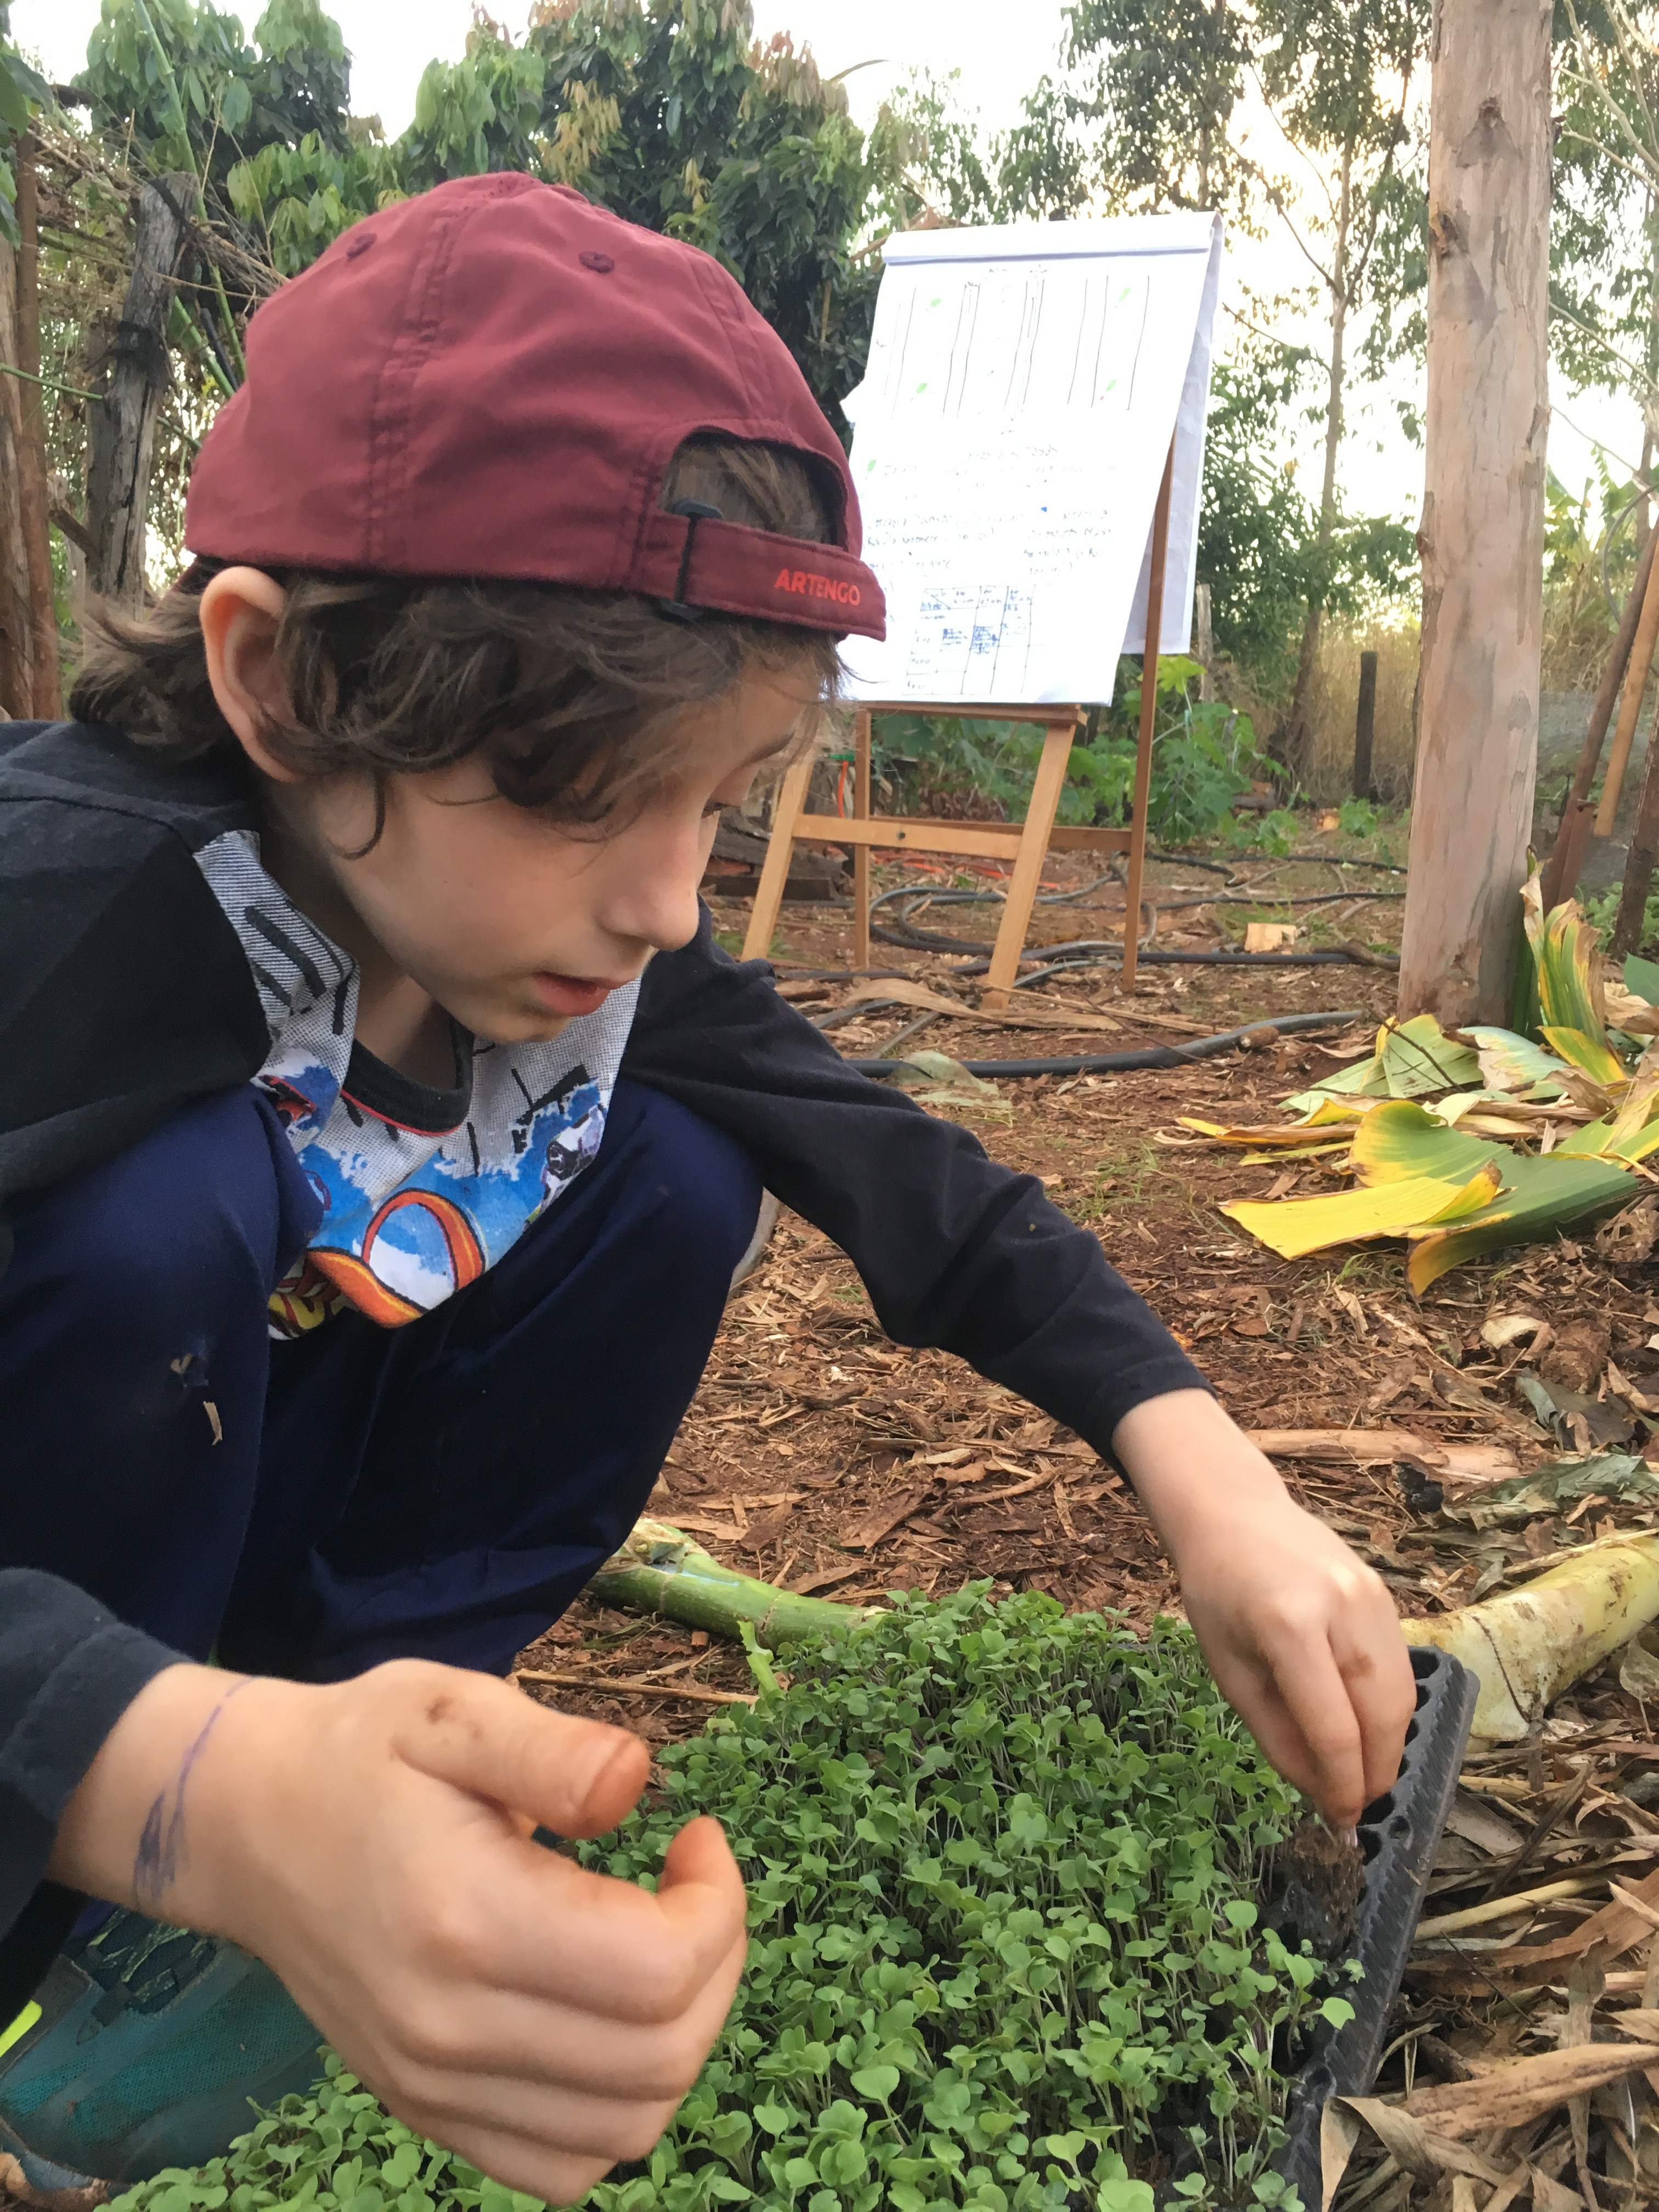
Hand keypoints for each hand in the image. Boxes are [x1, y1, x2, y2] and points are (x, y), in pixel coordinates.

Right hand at [49, 1660, 746, 2204]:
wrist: (250, 1825)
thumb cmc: (362, 1752)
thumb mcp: (454, 1711)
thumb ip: (553, 1750)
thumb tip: (638, 1781)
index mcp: (469, 1921)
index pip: (657, 1972)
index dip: (718, 1905)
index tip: (696, 1836)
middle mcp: (451, 2029)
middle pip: (659, 2058)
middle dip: (717, 1966)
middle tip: (693, 1888)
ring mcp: (434, 2086)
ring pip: (626, 2127)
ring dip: (681, 2039)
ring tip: (662, 1948)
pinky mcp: (425, 2110)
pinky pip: (562, 2165)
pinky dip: (616, 2110)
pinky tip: (609, 2021)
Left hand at [1112, 1389, 1415, 1827]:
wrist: (1234, 1513)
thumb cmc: (1218, 1594)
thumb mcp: (1230, 1672)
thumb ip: (1278, 1737)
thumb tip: (1323, 1794)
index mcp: (1289, 1627)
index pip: (1333, 1728)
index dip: (1342, 1786)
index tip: (1341, 1824)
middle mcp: (1340, 1608)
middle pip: (1380, 1715)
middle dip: (1376, 1773)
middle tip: (1359, 1808)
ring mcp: (1370, 1596)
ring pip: (1402, 1694)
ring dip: (1390, 1745)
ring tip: (1366, 1777)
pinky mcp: (1385, 1593)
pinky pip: (1400, 1666)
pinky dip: (1391, 1707)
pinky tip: (1370, 1729)